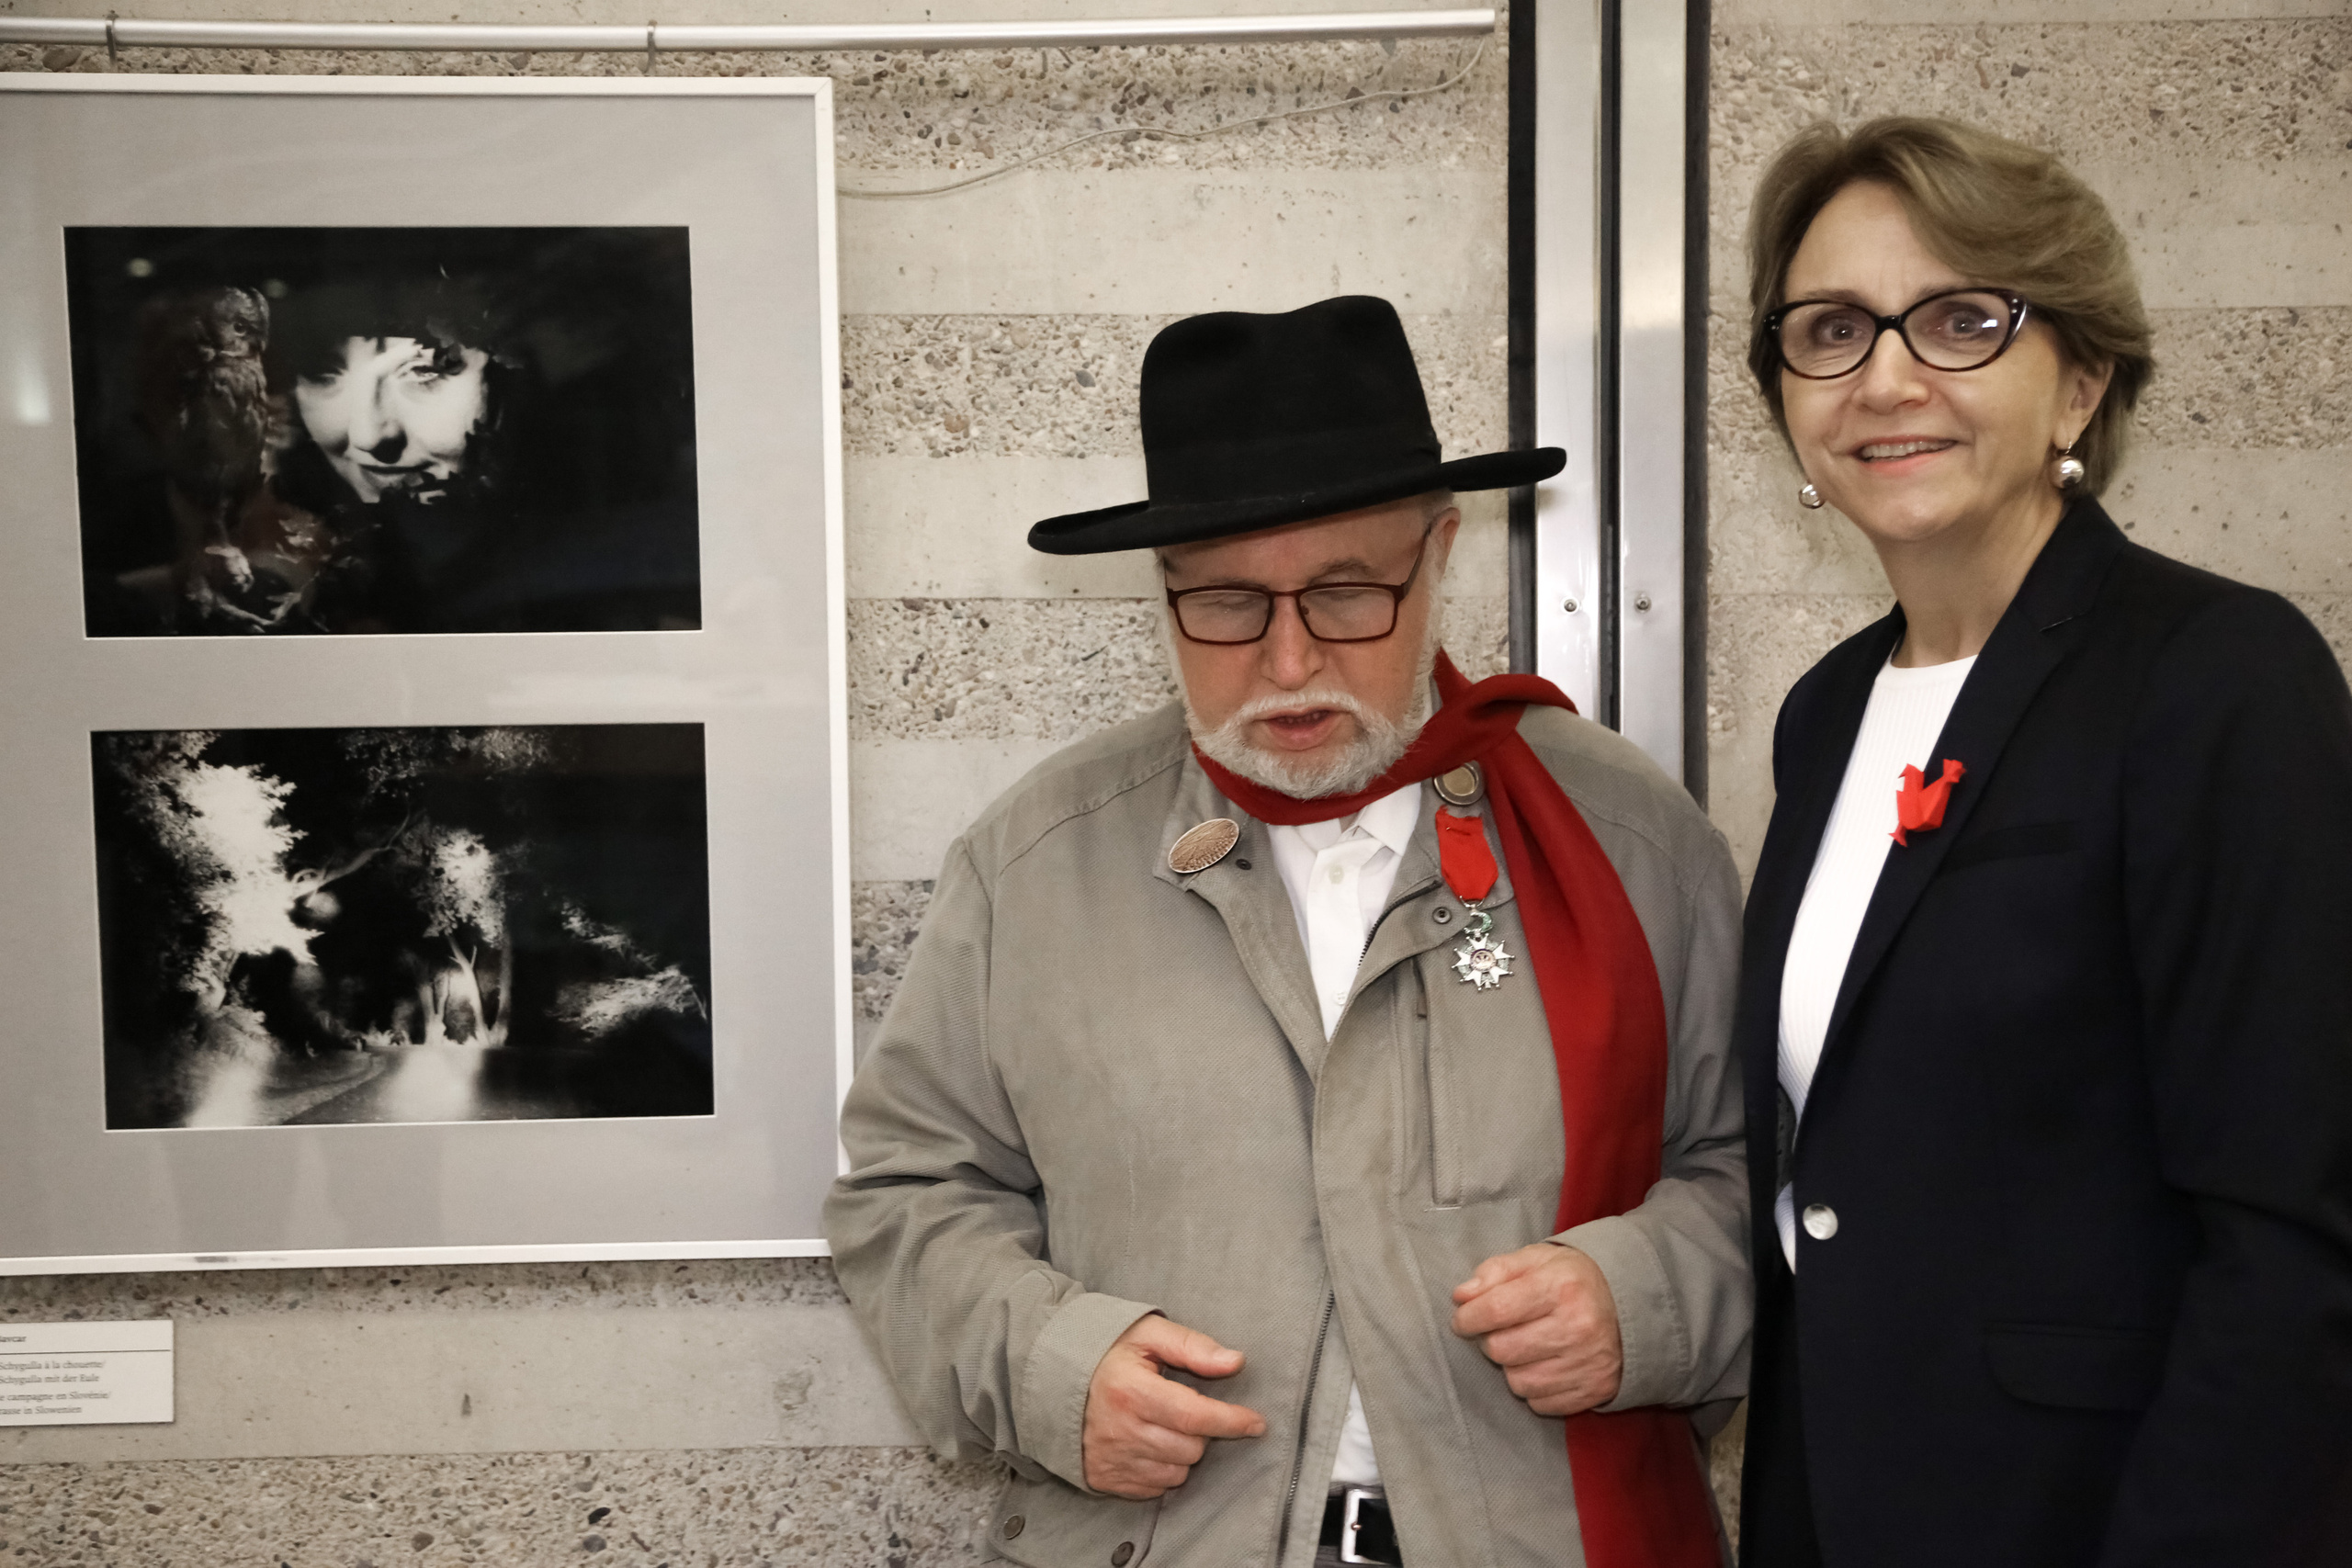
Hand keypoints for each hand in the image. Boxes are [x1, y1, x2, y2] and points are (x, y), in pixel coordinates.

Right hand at [1082, 1314, 1267, 1498]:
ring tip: (1164, 1424)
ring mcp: (1113, 1460)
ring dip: (1182, 1451)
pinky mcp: (1107, 1480)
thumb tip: (1235, 1362)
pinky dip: (1162, 1468)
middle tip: (1185, 1408)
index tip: (1256, 1422)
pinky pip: (1156, 1487)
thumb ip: (1192, 1346)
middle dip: (1201, 1431)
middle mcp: (1122, 1431)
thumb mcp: (1146, 1333)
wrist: (1051, 1380)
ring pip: (1177, 1472)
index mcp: (1132, 1391)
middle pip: (1191, 1448)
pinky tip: (1150, 1443)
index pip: (1195, 1416)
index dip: (1232, 1421)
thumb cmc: (1105, 1353)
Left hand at [1449, 1242, 1622, 1415]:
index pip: (1496, 1309)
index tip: (1462, 1319)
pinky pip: (1540, 1403)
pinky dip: (1535, 1389)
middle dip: (1491, 1341)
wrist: (1631, 1306)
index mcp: (1561, 1287)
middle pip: (1502, 1350)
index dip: (1468, 1317)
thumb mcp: (1536, 1260)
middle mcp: (1578, 1326)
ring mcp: (1588, 1362)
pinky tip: (1545, 1366)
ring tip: (1526, 1348)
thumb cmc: (1572, 1281)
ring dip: (1512, 1367)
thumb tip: (1461, 1296)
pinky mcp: (1595, 1390)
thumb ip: (1495, 1272)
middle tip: (1502, 1331)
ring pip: (1518, 1382)